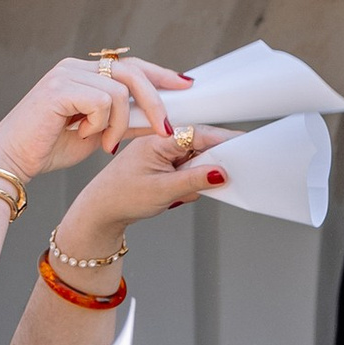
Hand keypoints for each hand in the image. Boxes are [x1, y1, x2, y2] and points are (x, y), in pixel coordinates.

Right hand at [0, 54, 189, 187]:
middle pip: (131, 71)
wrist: (14, 160)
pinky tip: (85, 136)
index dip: (159, 74)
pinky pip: (102, 102)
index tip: (186, 85)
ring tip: (104, 143)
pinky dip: (101, 125)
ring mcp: (66, 75)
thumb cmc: (48, 147)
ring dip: (120, 124)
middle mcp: (75, 68)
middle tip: (165, 130)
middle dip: (155, 102)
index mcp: (83, 73)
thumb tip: (157, 121)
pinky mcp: (59, 88)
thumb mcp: (97, 134)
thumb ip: (123, 122)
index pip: (129, 65)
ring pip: (120, 91)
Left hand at [50, 119, 231, 264]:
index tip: (243, 144)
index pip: (197, 134)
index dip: (222, 139)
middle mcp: (160, 142)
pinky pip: (187, 167)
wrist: (100, 211)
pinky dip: (191, 179)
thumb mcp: (163, 191)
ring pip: (195, 157)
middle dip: (213, 158)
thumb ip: (195, 181)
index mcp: (157, 140)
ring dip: (200, 173)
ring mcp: (162, 153)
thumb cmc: (122, 197)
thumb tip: (222, 173)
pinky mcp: (163, 164)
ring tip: (189, 190)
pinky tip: (183, 193)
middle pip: (199, 143)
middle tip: (226, 174)